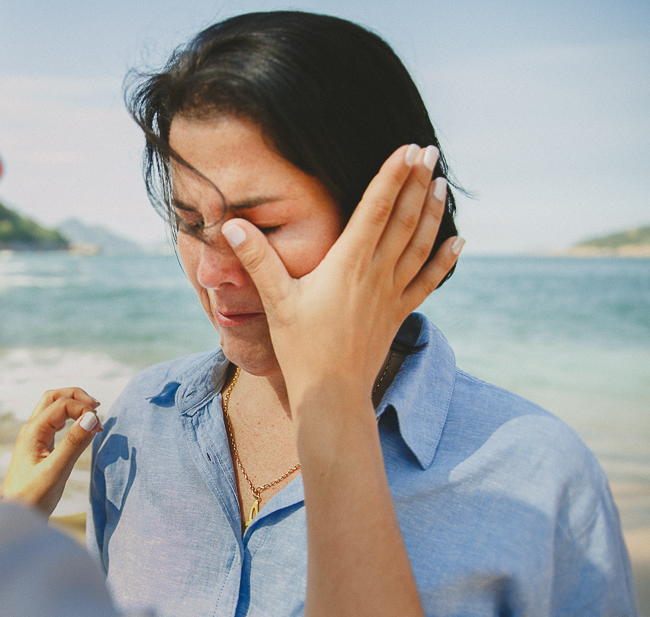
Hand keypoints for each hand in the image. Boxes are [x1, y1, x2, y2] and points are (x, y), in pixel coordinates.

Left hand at [0, 388, 101, 516]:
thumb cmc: (32, 497)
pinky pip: (54, 423)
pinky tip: (79, 427)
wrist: (15, 517)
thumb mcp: (56, 470)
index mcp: (33, 431)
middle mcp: (31, 430)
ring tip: (92, 415)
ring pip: (52, 408)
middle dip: (76, 396)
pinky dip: (69, 418)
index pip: (61, 404)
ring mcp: (33, 438)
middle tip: (97, 406)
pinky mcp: (38, 447)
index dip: (83, 409)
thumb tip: (91, 417)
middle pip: (53, 398)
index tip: (99, 426)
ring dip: (72, 405)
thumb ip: (74, 443)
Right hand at [220, 144, 461, 406]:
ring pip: (420, 243)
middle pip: (404, 218)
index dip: (393, 176)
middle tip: (429, 152)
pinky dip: (445, 258)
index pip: (375, 209)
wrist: (332, 394)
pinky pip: (429, 279)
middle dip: (417, 182)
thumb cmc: (301, 348)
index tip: (408, 149)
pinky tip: (459, 241)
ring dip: (432, 211)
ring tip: (441, 182)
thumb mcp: (276, 301)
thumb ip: (258, 260)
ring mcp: (392, 293)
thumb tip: (231, 225)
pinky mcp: (399, 312)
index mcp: (347, 264)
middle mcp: (376, 273)